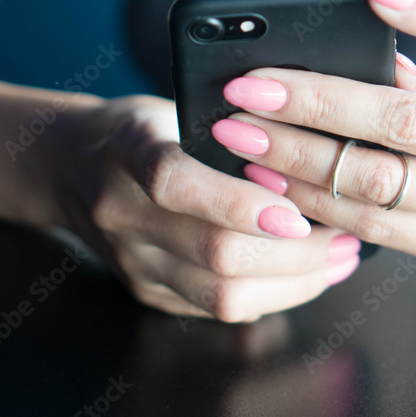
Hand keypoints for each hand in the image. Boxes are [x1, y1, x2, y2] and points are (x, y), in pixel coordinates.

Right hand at [45, 95, 362, 321]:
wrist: (69, 167)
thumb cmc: (138, 129)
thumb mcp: (173, 106)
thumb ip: (230, 130)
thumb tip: (313, 156)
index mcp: (127, 151)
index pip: (176, 183)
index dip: (238, 203)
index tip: (296, 213)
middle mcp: (122, 215)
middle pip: (215, 253)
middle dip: (297, 253)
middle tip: (346, 235)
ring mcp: (133, 263)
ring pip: (224, 296)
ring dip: (296, 282)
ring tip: (340, 257)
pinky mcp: (147, 292)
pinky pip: (219, 310)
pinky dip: (273, 294)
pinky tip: (307, 274)